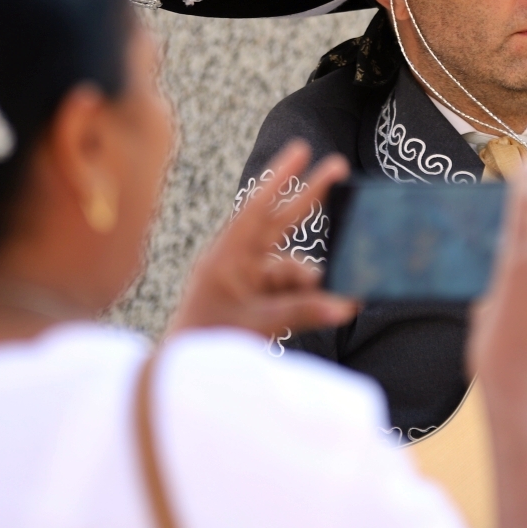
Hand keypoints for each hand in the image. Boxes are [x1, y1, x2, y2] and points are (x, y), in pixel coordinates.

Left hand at [168, 141, 356, 338]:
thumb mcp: (254, 325)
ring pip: (293, 270)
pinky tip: (330, 310)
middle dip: (309, 196)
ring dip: (312, 285)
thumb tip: (345, 303)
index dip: (280, 177)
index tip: (301, 149)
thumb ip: (300, 312)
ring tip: (336, 301)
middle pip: (280, 222)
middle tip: (338, 164)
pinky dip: (310, 302)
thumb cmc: (207, 345)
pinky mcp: (261, 304)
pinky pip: (294, 295)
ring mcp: (251, 283)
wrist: (182, 378)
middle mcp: (240, 264)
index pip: (256, 208)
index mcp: (227, 257)